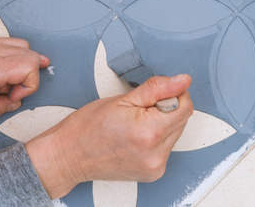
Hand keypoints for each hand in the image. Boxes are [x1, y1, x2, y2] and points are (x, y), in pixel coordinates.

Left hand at [0, 34, 49, 126]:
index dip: (29, 85)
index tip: (12, 97)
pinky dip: (5, 59)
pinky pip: (1, 43)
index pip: (29, 65)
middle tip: (8, 93)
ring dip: (17, 65)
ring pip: (18, 45)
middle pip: (29, 53)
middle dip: (27, 76)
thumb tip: (11, 104)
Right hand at [25, 74, 193, 198]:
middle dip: (164, 109)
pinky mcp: (154, 173)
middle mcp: (155, 154)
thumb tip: (181, 80)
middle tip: (136, 110)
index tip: (155, 94)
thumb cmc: (86, 127)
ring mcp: (155, 166)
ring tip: (133, 125)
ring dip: (161, 125)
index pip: (184, 106)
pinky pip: (165, 148)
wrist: (69, 155)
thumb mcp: (121, 99)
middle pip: (181, 120)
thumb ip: (156, 88)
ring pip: (174, 134)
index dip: (172, 93)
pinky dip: (155, 139)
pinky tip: (134, 138)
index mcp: (148, 132)